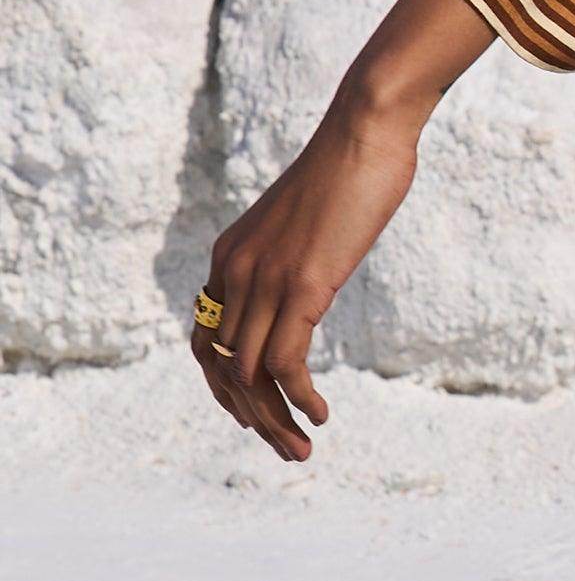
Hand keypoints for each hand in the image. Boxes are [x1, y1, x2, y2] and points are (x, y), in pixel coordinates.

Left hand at [190, 0, 493, 463]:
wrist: (364, 131)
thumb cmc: (349, 169)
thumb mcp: (305, 222)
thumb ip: (293, 255)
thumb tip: (307, 279)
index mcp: (228, 256)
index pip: (205, 342)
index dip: (224, 390)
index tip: (257, 417)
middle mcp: (233, 271)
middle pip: (221, 369)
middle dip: (251, 419)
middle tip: (287, 449)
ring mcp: (263, 279)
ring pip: (247, 375)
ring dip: (274, 421)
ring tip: (302, 448)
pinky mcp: (300, 285)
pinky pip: (283, 362)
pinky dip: (298, 398)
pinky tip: (321, 413)